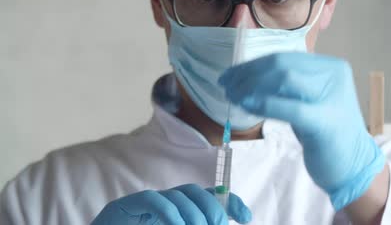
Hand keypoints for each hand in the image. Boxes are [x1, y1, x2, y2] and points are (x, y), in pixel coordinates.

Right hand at [91, 184, 251, 224]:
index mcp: (178, 212)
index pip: (209, 198)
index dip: (230, 203)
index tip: (247, 217)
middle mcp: (163, 202)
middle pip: (196, 192)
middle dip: (213, 209)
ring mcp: (144, 203)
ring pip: (178, 196)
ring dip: (193, 216)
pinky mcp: (124, 206)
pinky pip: (153, 200)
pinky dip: (169, 214)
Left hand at [219, 53, 384, 210]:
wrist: (353, 165)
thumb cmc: (326, 133)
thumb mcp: (308, 101)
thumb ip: (286, 86)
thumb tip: (245, 77)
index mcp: (331, 66)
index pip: (285, 57)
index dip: (252, 64)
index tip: (230, 75)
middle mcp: (334, 75)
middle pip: (282, 64)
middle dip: (248, 74)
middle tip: (226, 85)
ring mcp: (332, 97)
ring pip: (285, 78)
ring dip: (251, 86)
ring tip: (233, 96)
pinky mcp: (325, 121)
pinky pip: (289, 107)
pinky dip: (263, 104)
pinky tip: (246, 106)